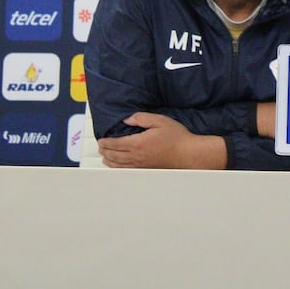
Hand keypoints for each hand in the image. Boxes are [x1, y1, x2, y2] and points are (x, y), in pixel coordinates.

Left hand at [97, 112, 224, 168]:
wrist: (188, 154)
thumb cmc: (177, 137)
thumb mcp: (160, 121)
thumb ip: (141, 118)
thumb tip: (127, 120)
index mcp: (137, 143)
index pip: (115, 143)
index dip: (106, 141)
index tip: (101, 139)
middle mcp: (136, 156)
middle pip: (114, 155)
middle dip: (105, 150)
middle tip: (101, 147)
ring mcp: (141, 164)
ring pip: (118, 164)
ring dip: (109, 160)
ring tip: (105, 157)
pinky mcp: (146, 169)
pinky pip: (127, 170)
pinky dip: (118, 168)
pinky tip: (117, 166)